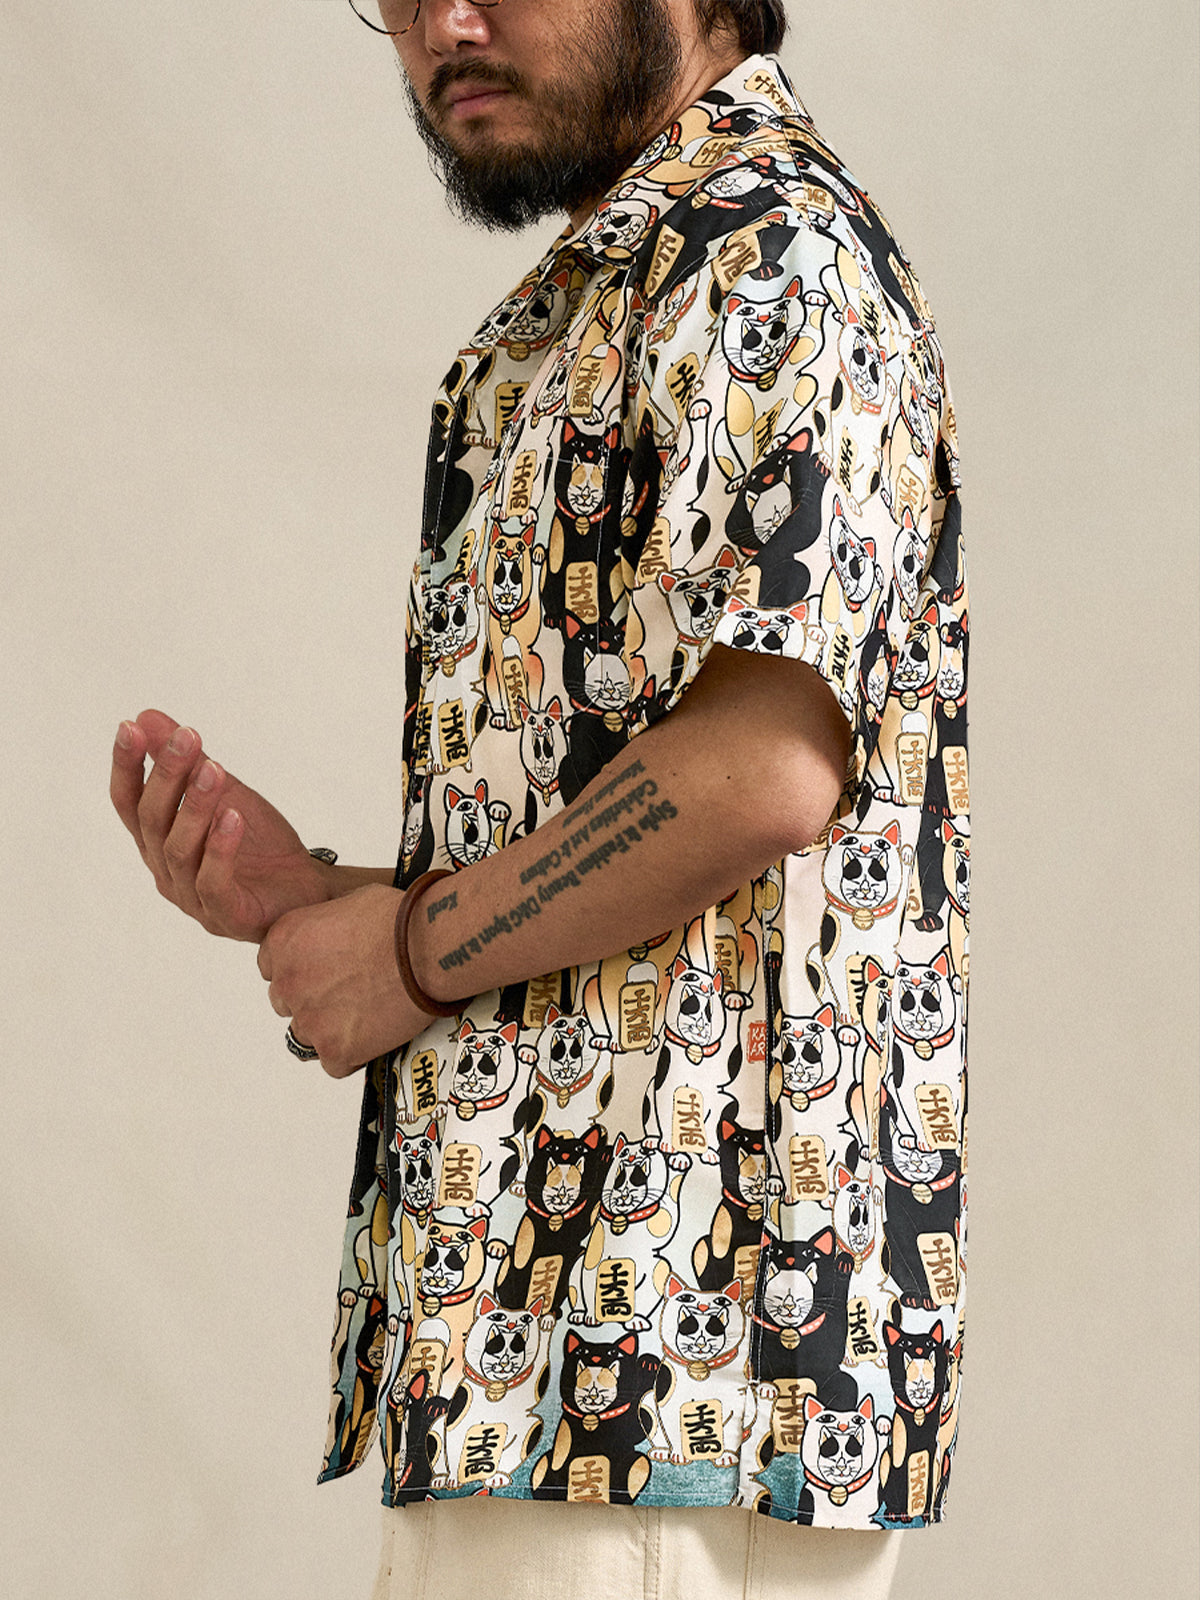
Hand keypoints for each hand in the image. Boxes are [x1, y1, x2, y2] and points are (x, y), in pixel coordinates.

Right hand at [110, 708, 333, 941]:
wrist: (307, 892)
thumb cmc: (260, 847)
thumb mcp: (226, 793)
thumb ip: (190, 761)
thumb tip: (148, 717)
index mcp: (159, 842)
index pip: (129, 802)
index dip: (126, 765)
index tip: (130, 727)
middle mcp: (165, 870)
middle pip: (152, 820)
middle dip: (168, 775)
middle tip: (188, 736)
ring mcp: (191, 897)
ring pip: (179, 849)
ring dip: (194, 806)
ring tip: (213, 770)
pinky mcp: (224, 915)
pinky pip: (212, 882)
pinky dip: (220, 848)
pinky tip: (232, 816)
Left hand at [258, 885, 436, 1076]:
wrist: (427, 949)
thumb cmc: (397, 922)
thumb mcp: (350, 902)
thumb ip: (328, 926)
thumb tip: (339, 934)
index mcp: (285, 941)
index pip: (272, 967)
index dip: (300, 971)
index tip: (320, 973)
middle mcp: (288, 982)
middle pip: (288, 1003)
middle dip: (315, 1000)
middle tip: (349, 994)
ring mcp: (309, 1019)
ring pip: (308, 1035)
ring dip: (331, 1029)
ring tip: (366, 1015)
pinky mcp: (334, 1049)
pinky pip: (335, 1063)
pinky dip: (354, 1054)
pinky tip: (376, 1033)